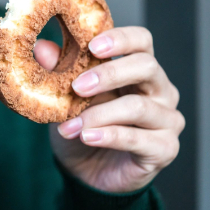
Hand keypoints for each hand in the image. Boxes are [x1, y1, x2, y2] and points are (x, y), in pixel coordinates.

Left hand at [34, 27, 184, 191]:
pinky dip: (108, 136)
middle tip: (77, 87)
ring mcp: (167, 120)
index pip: (142, 41)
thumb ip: (59, 71)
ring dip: (98, 115)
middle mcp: (160, 90)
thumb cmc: (83, 127)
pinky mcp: (165, 148)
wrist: (86, 171)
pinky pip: (139, 138)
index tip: (92, 46)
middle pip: (147, 67)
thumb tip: (42, 48)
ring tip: (70, 126)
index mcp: (139, 70)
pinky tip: (87, 137)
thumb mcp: (66, 98)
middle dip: (109, 74)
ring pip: (139, 106)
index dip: (121, 38)